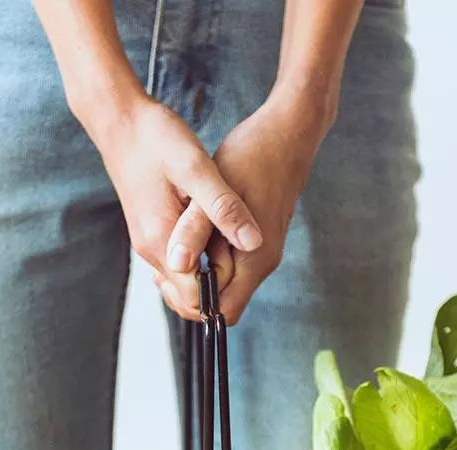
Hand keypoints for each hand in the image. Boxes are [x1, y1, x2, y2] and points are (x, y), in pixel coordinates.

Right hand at [81, 94, 262, 319]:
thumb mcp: (197, 168)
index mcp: (162, 242)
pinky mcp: (151, 231)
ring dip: (208, 274)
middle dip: (217, 289)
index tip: (246, 268)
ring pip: (181, 282)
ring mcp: (149, 242)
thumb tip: (254, 243)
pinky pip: (177, 262)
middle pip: (186, 297)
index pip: (193, 299)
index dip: (223, 293)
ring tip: (233, 246)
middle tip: (244, 259)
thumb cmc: (156, 139)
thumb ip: (223, 208)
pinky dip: (198, 260)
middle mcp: (151, 250)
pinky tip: (216, 236)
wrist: (119, 120)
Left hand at [162, 91, 330, 323]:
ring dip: (197, 267)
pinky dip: (206, 252)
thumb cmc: (253, 155)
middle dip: (191, 285)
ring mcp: (261, 252)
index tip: (168, 274)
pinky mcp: (255, 239)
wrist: (288, 131)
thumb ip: (196, 230)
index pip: (221, 312)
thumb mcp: (216, 189)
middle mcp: (261, 263)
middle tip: (168, 253)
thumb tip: (177, 265)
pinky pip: (226, 261)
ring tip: (177, 238)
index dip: (191, 302)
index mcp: (255, 260)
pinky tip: (192, 227)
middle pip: (220, 300)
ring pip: (221, 280)